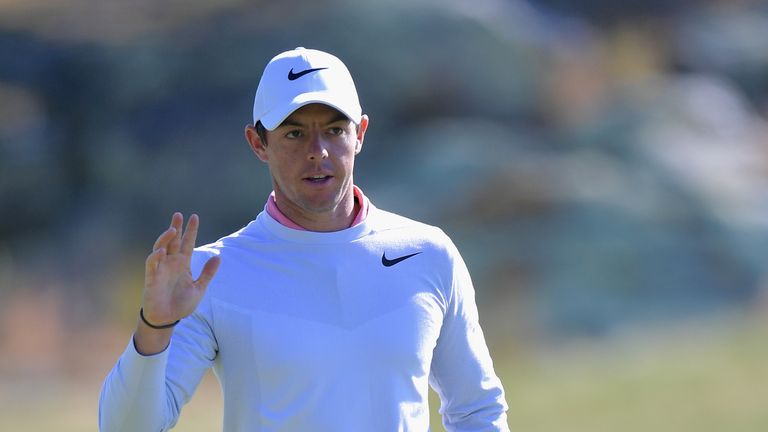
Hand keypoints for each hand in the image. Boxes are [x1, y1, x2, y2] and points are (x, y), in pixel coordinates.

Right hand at [141, 212, 220, 326]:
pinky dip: (155, 257)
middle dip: (175, 227)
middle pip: (173, 241)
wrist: (167, 319)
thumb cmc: (181, 304)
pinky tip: (161, 251)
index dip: (190, 230)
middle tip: (178, 215)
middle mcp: (171, 263)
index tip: (194, 217)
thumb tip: (218, 256)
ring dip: (165, 238)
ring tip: (173, 229)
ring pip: (160, 248)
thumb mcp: (199, 287)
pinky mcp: (152, 278)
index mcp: (183, 264)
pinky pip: (152, 264)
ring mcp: (160, 269)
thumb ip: (208, 273)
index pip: (187, 243)